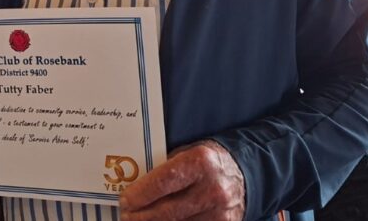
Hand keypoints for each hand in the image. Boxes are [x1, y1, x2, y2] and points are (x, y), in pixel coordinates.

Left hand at [119, 141, 244, 220]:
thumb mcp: (187, 153)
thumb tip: (136, 185)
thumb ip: (166, 168)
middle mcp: (212, 188)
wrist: (243, 175)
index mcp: (200, 162)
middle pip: (169, 210)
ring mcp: (220, 212)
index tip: (125, 200)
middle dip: (142, 216)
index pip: (165, 181)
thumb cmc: (207, 162)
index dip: (142, 193)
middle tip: (125, 216)